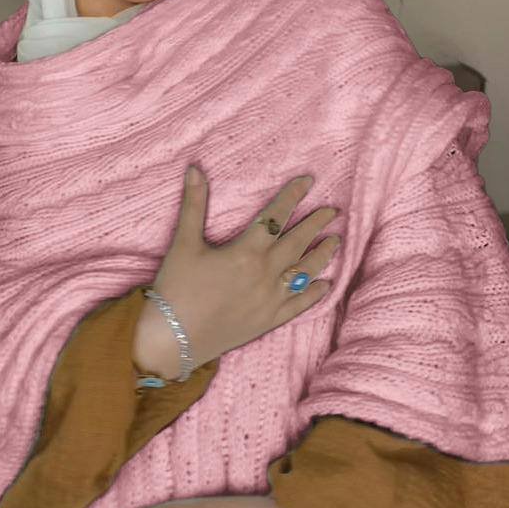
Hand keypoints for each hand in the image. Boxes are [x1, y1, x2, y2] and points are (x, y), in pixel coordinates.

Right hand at [133, 168, 341, 377]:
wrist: (173, 339)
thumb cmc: (176, 288)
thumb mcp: (183, 243)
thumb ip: (194, 204)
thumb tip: (195, 168)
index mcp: (246, 252)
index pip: (276, 217)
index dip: (292, 196)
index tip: (308, 181)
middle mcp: (264, 274)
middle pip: (298, 242)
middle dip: (316, 224)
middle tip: (333, 210)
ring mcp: (270, 300)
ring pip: (304, 273)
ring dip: (322, 255)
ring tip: (335, 241)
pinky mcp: (268, 321)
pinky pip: (298, 306)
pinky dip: (314, 294)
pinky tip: (326, 285)